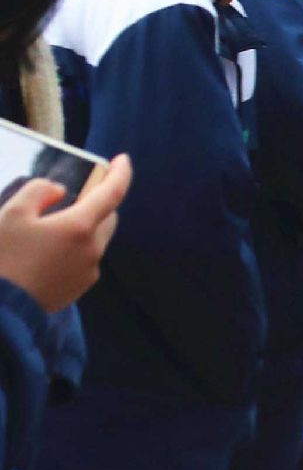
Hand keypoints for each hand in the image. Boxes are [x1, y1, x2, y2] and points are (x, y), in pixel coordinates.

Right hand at [0, 157, 129, 315]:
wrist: (0, 309)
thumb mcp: (12, 214)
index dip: (121, 172)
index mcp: (80, 227)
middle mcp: (92, 249)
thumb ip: (39, 192)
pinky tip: (48, 251)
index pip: (113, 193)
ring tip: (53, 225)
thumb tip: (59, 191)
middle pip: (107, 217)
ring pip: (96, 240)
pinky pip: (85, 259)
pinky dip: (75, 247)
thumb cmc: (2, 258)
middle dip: (98, 202)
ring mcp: (88, 271)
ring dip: (85, 227)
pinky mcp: (79, 288)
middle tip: (76, 195)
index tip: (123, 159)